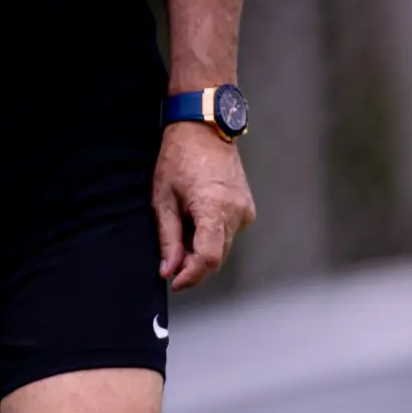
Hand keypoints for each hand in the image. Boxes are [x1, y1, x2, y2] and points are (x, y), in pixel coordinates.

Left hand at [154, 123, 254, 288]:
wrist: (203, 130)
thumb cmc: (179, 159)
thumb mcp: (164, 200)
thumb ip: (169, 239)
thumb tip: (169, 270)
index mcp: (214, 208)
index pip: (209, 258)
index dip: (192, 276)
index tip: (175, 282)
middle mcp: (236, 212)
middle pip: (217, 257)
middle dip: (193, 265)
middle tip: (172, 257)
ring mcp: (245, 210)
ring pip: (223, 247)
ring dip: (202, 250)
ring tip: (182, 228)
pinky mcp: (247, 208)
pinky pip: (229, 233)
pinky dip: (212, 236)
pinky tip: (197, 220)